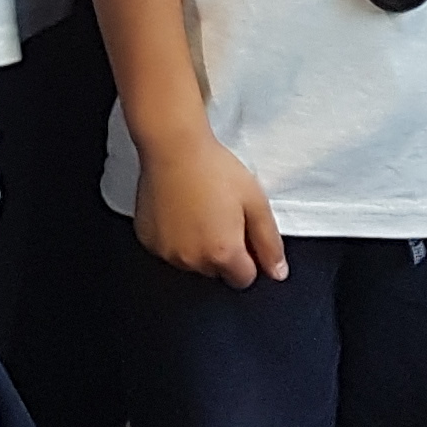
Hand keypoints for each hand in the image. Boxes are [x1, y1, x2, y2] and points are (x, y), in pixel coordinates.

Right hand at [134, 134, 284, 287]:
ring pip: (191, 262)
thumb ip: (269, 243)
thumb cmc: (215, 170)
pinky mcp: (148, 241)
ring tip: (198, 211)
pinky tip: (179, 212)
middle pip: (216, 271)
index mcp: (223, 253)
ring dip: (197, 247)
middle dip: (221, 252)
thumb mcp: (256, 202)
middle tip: (220, 216)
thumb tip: (277, 273)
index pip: (243, 278)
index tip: (241, 231)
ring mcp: (167, 252)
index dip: (248, 257)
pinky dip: (175, 239)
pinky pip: (169, 250)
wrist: (173, 148)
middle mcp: (192, 260)